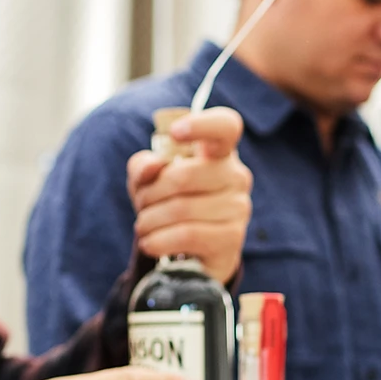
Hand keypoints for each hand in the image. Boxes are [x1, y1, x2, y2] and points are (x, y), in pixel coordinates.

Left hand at [127, 107, 251, 283]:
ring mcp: (238, 207)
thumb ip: (144, 166)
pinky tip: (148, 244)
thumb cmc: (171, 204)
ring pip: (181, 209)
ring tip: (143, 227)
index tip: (175, 132)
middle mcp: (236, 176)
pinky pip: (187, 235)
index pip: (225, 127)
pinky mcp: (232, 238)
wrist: (193, 254)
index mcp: (218, 151)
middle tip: (141, 205)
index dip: (202, 125)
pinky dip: (158, 240)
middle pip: (184, 176)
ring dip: (149, 220)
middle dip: (150, 193)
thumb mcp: (149, 180)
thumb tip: (154, 166)